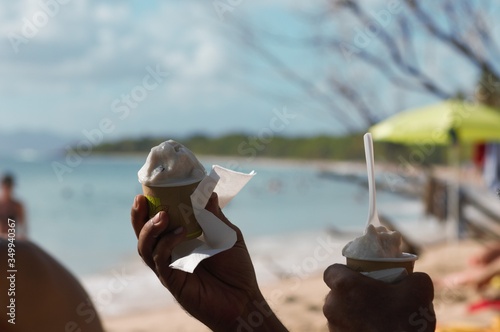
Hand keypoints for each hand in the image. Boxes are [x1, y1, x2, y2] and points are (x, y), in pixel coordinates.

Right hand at [131, 193, 286, 331]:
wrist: (243, 299)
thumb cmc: (236, 268)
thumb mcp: (227, 235)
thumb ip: (215, 216)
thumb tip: (210, 192)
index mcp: (181, 241)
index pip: (158, 222)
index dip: (149, 207)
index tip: (147, 190)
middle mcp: (170, 254)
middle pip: (144, 234)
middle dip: (138, 217)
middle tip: (140, 199)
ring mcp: (170, 268)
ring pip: (146, 248)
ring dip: (150, 229)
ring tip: (162, 215)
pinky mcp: (173, 282)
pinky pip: (161, 261)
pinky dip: (166, 244)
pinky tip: (180, 233)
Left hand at [323, 264, 434, 331]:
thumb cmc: (405, 323)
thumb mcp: (419, 289)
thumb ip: (414, 276)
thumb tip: (414, 278)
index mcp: (344, 286)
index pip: (332, 271)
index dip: (345, 272)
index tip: (360, 277)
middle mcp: (332, 305)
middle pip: (336, 293)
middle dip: (351, 294)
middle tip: (373, 298)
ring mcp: (333, 327)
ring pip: (339, 313)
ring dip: (353, 313)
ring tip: (376, 318)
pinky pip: (344, 330)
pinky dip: (356, 329)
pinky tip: (373, 331)